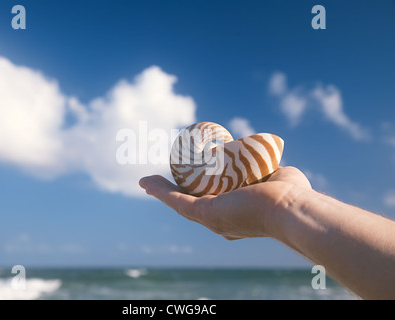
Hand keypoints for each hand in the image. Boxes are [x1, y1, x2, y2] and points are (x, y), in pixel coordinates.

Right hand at [139, 166, 311, 239]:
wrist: (293, 208)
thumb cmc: (292, 196)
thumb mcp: (276, 178)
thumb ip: (269, 172)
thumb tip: (268, 162)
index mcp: (235, 214)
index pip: (210, 200)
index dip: (196, 189)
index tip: (189, 176)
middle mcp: (220, 221)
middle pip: (190, 203)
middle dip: (173, 192)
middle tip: (161, 179)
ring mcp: (211, 219)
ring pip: (179, 203)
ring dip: (161, 191)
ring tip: (147, 181)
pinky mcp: (206, 214)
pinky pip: (176, 201)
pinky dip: (160, 191)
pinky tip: (147, 182)